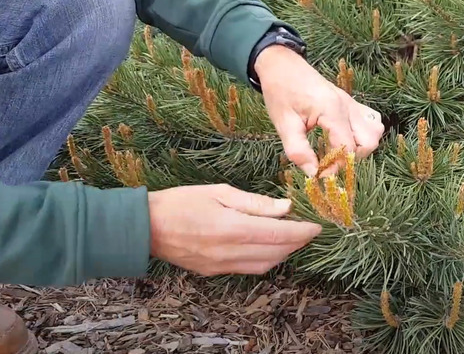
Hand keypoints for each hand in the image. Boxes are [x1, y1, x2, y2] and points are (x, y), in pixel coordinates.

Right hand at [148, 184, 321, 275]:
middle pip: (276, 253)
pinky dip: (266, 260)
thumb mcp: (219, 191)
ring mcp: (221, 266)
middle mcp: (229, 252)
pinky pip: (249, 270)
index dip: (302, 232)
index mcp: (232, 229)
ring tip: (292, 237)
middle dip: (297, 243)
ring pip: (265, 266)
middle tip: (308, 229)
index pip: (279, 235)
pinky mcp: (214, 272)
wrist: (145, 227)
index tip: (317, 226)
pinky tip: (268, 246)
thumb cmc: (181, 202)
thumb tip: (285, 208)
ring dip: (283, 254)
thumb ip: (254, 203)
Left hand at [255, 45, 384, 175]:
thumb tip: (312, 173)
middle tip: (329, 162)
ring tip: (337, 151)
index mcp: (332, 111)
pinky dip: (364, 133)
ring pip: (375, 131)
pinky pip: (370, 120)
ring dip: (361, 147)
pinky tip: (344, 138)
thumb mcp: (284, 124)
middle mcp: (348, 106)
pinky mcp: (350, 102)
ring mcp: (351, 103)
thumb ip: (299, 151)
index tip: (320, 174)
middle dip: (352, 159)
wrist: (281, 65)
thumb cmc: (280, 92)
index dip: (336, 166)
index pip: (348, 148)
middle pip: (369, 142)